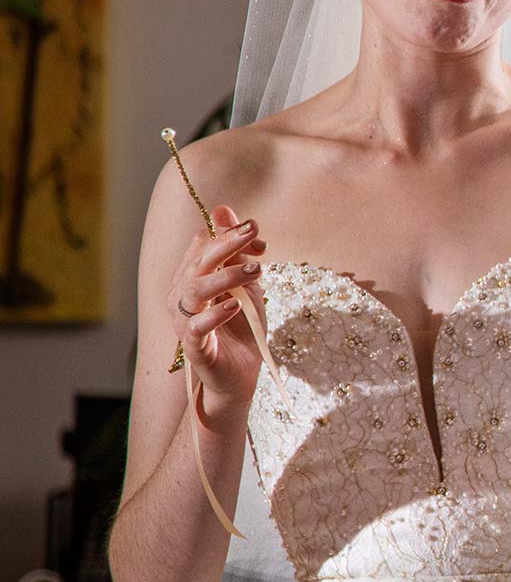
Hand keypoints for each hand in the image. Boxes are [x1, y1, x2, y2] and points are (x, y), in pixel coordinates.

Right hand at [168, 203, 265, 421]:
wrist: (241, 373)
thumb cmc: (241, 326)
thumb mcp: (246, 284)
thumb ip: (236, 251)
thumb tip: (223, 208)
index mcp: (192, 278)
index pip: (202, 246)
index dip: (228, 235)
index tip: (258, 234)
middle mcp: (182, 297)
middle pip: (197, 263)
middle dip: (226, 244)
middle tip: (253, 233)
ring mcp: (186, 322)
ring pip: (194, 290)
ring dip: (225, 275)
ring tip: (255, 269)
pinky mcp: (195, 347)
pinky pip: (197, 327)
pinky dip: (214, 314)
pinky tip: (234, 306)